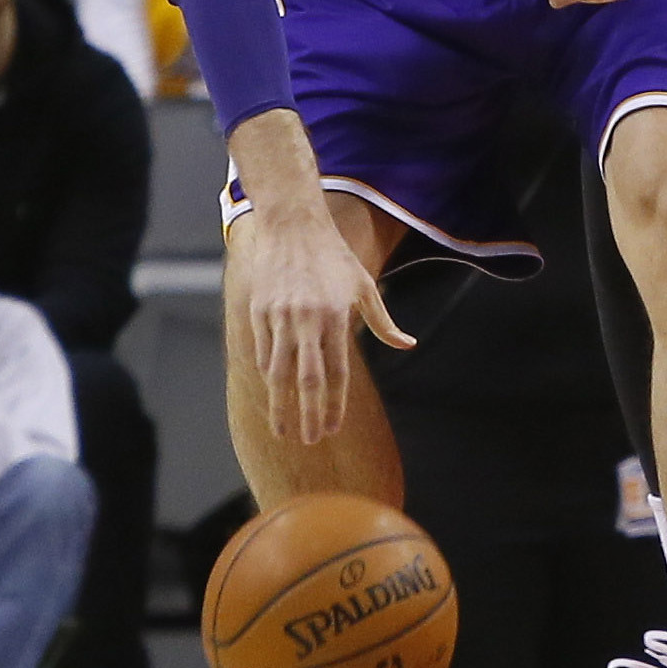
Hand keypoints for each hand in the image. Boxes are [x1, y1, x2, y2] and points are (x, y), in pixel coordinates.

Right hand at [231, 207, 412, 443]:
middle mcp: (306, 320)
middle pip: (306, 379)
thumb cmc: (334, 258)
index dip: (334, 404)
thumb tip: (408, 345)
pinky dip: (269, 374)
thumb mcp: (365, 286)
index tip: (333, 429)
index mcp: (335, 317)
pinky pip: (263, 351)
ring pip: (277, 371)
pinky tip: (274, 390)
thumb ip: (383, 322)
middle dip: (307, 414)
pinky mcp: (258, 311)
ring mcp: (279, 316)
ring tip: (282, 428)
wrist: (293, 226)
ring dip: (279, 403)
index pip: (337, 372)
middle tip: (308, 441)